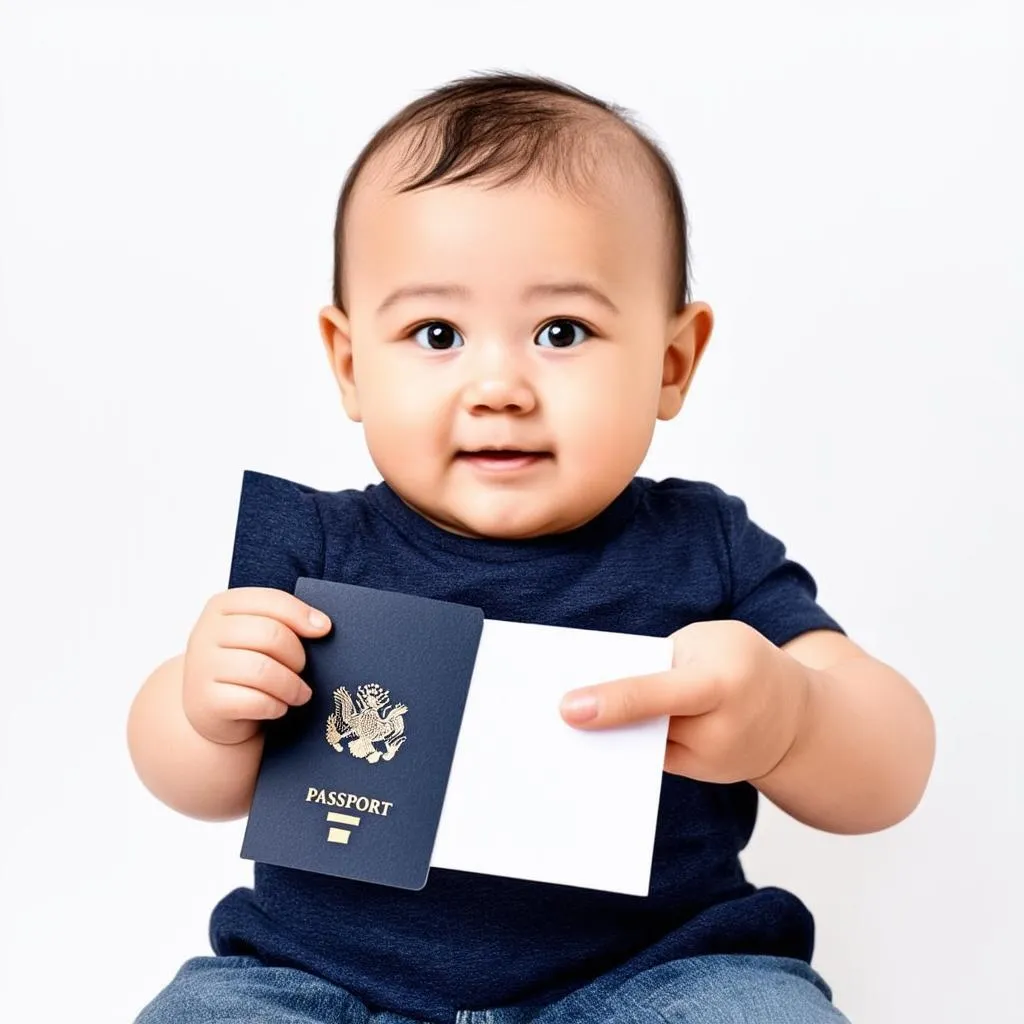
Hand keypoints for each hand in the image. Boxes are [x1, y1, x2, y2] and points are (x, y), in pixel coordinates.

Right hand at [182, 587, 331, 745]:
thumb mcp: (257, 635)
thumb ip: (283, 622)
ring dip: (291, 686)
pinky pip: (253, 701)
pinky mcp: (206, 701)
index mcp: (222, 606)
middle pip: (270, 635)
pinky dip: (275, 706)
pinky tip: (278, 707)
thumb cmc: (244, 664)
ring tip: (299, 693)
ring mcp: (203, 667)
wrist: (212, 708)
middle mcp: (206, 632)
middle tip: (303, 669)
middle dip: (297, 656)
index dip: (301, 614)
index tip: (324, 629)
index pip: (270, 601)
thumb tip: (321, 625)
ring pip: (262, 671)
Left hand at [559, 620, 811, 783]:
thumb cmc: (743, 663)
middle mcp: (718, 730)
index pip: (661, 693)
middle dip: (598, 722)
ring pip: (642, 748)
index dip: (613, 701)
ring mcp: (710, 762)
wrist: (797, 721)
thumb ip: (660, 662)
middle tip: (541, 717)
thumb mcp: (709, 642)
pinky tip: (584, 743)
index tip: (567, 710)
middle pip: (645, 727)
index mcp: (722, 681)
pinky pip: (651, 760)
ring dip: (602, 738)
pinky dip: (620, 750)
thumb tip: (602, 688)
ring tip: (551, 730)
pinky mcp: (699, 777)